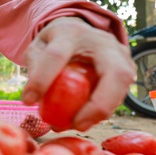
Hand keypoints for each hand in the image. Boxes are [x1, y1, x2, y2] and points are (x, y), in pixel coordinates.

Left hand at [22, 17, 134, 131]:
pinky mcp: (127, 67)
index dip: (42, 80)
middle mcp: (101, 41)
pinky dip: (104, 108)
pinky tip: (86, 116)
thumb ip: (35, 67)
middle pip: (113, 73)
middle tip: (77, 124)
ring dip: (101, 111)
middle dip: (98, 104)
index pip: (56, 56)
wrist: (77, 30)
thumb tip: (33, 99)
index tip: (28, 101)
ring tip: (77, 124)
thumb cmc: (55, 42)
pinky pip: (120, 92)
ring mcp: (120, 53)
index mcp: (71, 33)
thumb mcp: (38, 48)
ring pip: (122, 85)